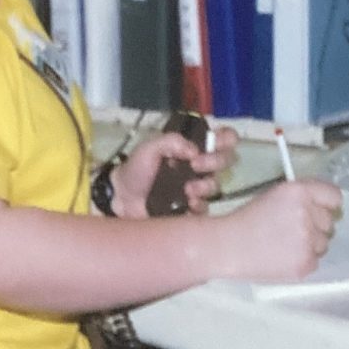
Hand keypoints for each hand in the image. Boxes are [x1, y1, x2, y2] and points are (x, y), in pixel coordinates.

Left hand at [108, 125, 236, 218]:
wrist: (122, 198)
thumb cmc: (136, 169)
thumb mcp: (150, 147)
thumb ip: (172, 141)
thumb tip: (195, 150)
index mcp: (192, 148)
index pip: (222, 139)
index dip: (227, 138)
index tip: (217, 142)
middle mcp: (200, 167)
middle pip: (227, 160)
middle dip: (216, 161)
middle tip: (195, 165)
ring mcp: (197, 189)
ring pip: (217, 185)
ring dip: (205, 185)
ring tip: (187, 188)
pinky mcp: (192, 210)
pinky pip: (206, 208)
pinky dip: (199, 205)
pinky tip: (188, 203)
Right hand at [214, 179, 343, 282]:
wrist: (227, 246)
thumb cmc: (247, 220)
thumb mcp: (275, 196)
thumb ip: (302, 198)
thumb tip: (325, 208)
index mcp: (299, 191)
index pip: (334, 196)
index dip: (327, 205)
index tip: (322, 211)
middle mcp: (307, 213)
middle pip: (329, 222)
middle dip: (315, 227)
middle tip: (291, 231)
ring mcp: (307, 239)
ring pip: (324, 243)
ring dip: (310, 245)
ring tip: (284, 245)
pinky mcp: (305, 262)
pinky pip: (315, 261)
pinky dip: (302, 261)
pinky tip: (282, 257)